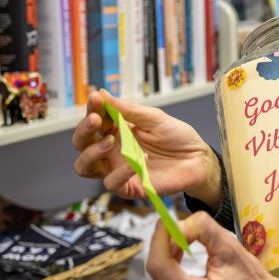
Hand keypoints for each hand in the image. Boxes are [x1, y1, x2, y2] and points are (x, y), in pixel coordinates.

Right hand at [71, 90, 221, 204]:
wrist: (197, 158)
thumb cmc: (176, 136)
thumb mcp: (154, 118)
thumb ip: (128, 109)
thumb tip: (101, 93)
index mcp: (115, 130)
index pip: (93, 121)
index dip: (91, 109)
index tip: (96, 99)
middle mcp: (111, 150)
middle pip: (81, 144)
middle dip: (83, 130)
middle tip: (96, 119)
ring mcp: (116, 169)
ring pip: (85, 167)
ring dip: (91, 152)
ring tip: (110, 139)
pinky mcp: (128, 186)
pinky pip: (111, 183)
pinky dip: (119, 172)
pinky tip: (135, 161)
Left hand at [147, 212, 278, 279]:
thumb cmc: (249, 278)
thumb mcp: (229, 246)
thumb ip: (201, 228)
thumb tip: (176, 225)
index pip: (158, 266)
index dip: (159, 239)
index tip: (165, 221)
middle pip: (157, 274)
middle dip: (165, 248)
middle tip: (180, 232)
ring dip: (167, 263)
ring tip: (184, 251)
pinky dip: (170, 279)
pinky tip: (184, 272)